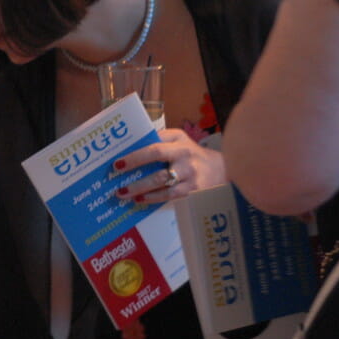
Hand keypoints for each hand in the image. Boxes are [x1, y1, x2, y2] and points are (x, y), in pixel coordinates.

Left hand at [112, 128, 226, 204]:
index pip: (155, 149)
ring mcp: (190, 177)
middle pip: (159, 173)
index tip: (118, 164)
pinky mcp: (193, 191)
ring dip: (142, 191)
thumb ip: (160, 139)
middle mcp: (185, 160)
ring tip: (125, 194)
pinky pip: (170, 196)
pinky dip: (154, 198)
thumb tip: (134, 144)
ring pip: (163, 187)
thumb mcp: (179, 138)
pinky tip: (141, 199)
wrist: (220, 168)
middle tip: (119, 187)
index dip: (136, 157)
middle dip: (137, 182)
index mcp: (179, 144)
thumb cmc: (192, 152)